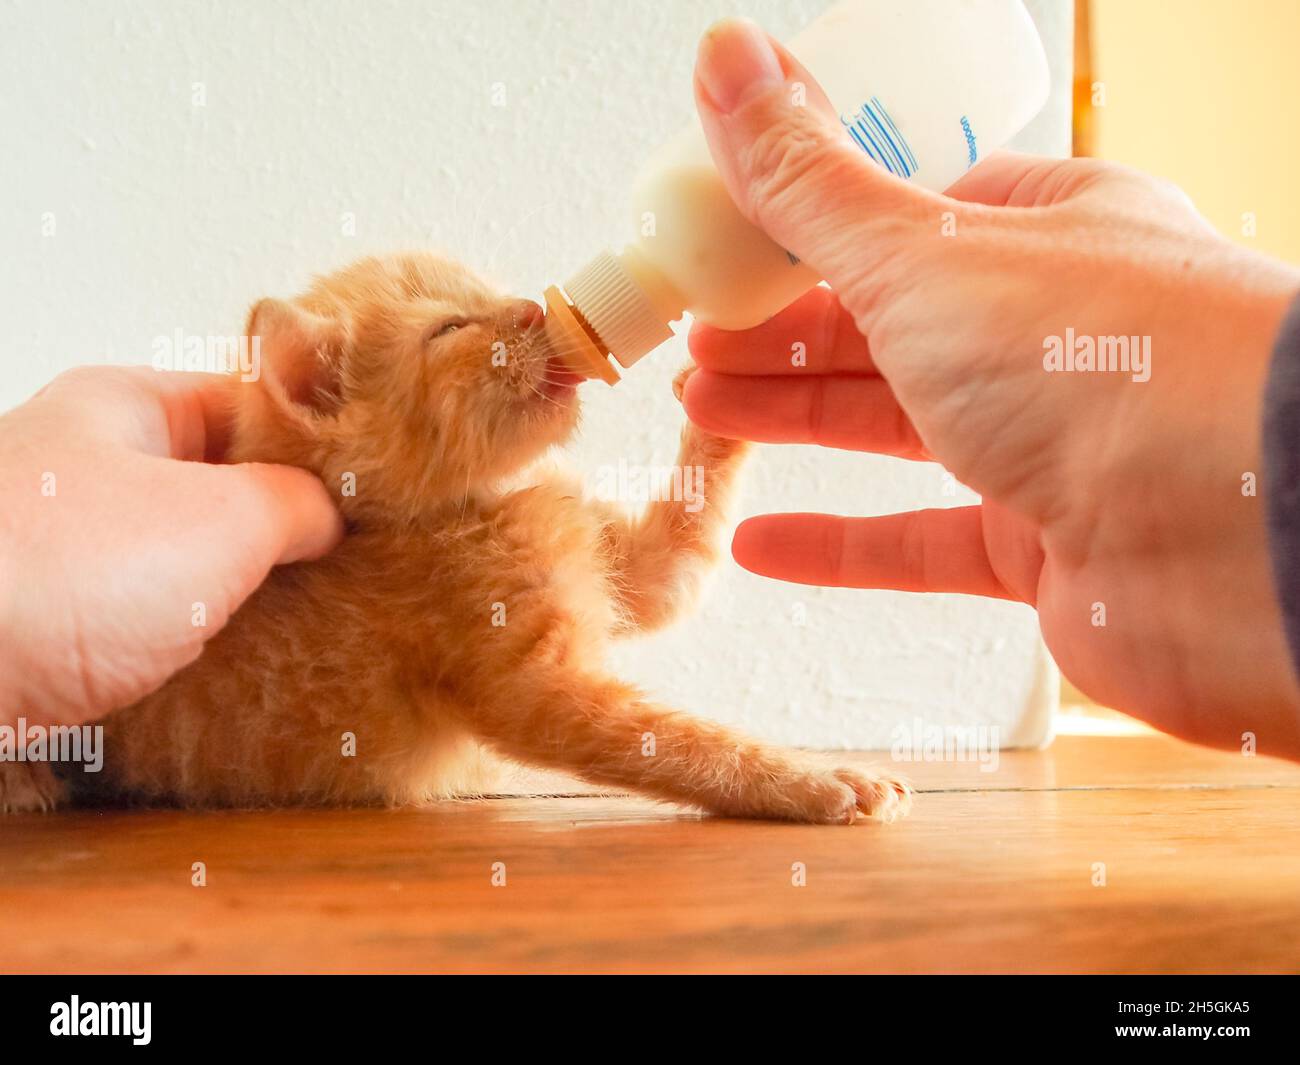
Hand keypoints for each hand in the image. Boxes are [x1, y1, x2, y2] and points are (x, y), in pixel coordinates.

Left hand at [0, 366, 341, 726]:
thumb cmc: (64, 574)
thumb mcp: (220, 519)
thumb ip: (298, 502)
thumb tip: (332, 515)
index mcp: (127, 407)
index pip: (253, 401)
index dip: (325, 437)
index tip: (386, 484)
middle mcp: (95, 465)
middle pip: (224, 481)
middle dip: (294, 521)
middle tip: (369, 557)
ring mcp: (75, 546)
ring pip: (192, 554)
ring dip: (252, 585)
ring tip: (330, 610)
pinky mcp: (64, 621)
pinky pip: (157, 614)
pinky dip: (208, 632)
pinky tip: (261, 657)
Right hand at [684, 19, 1299, 753]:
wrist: (1239, 538)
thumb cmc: (1109, 361)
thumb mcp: (921, 253)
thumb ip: (810, 181)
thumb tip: (728, 62)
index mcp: (1051, 235)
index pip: (912, 221)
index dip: (811, 234)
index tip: (730, 253)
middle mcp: (1059, 336)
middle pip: (894, 326)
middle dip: (784, 334)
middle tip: (697, 343)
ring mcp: (1057, 447)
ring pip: (902, 428)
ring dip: (797, 420)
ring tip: (704, 412)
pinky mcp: (1049, 552)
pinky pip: (923, 542)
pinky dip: (840, 544)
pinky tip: (763, 542)